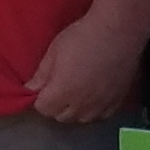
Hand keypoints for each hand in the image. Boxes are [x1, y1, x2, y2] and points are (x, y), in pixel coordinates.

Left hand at [24, 10, 144, 126]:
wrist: (119, 31)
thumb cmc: (83, 36)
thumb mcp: (54, 50)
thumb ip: (41, 74)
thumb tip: (31, 89)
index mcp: (62, 92)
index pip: (43, 109)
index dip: (41, 98)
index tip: (44, 86)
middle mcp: (80, 105)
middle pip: (61, 117)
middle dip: (56, 105)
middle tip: (59, 87)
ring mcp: (100, 105)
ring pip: (82, 119)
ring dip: (75, 110)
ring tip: (77, 94)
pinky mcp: (117, 101)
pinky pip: (102, 115)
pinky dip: (95, 110)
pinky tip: (95, 97)